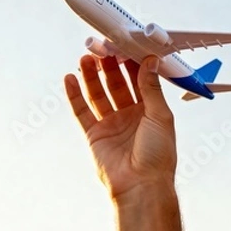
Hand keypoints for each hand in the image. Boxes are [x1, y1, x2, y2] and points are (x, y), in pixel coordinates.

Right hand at [64, 54, 176, 199]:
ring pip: (99, 94)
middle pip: (117, 83)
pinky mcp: (95, 134)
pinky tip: (71, 78)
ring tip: (86, 57)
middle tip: (103, 47)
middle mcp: (131, 115)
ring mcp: (112, 124)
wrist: (141, 185)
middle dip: (110, 65)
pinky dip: (75, 94)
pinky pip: (82, 111)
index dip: (131, 63)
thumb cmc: (158, 156)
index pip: (139, 80)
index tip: (125, 45)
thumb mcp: (160, 116)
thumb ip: (151, 88)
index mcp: (150, 110)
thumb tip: (150, 62)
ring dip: (92, 75)